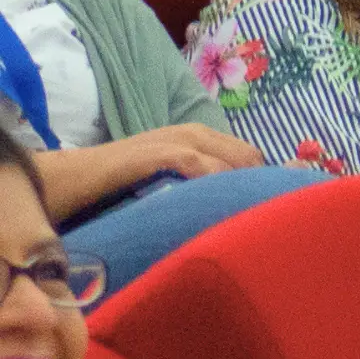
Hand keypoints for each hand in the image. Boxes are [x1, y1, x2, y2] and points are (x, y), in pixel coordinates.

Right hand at [35, 126, 266, 222]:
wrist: (70, 182)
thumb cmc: (119, 193)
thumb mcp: (171, 192)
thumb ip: (200, 196)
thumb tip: (234, 222)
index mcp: (196, 142)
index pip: (247, 156)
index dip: (269, 182)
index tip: (289, 209)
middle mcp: (188, 136)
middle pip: (246, 155)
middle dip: (265, 185)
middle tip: (280, 220)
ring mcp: (170, 142)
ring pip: (226, 155)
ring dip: (247, 183)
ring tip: (263, 214)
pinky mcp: (152, 155)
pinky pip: (194, 162)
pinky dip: (214, 179)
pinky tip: (227, 202)